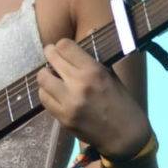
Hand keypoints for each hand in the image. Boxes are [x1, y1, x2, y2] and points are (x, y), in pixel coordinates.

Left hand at [37, 38, 151, 159]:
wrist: (125, 137)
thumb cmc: (121, 102)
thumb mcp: (112, 75)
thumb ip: (95, 56)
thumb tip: (88, 30)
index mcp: (94, 71)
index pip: (64, 46)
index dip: (62, 46)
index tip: (64, 49)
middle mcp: (79, 84)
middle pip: (51, 58)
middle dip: (50, 55)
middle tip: (52, 57)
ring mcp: (69, 103)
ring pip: (42, 79)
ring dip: (46, 75)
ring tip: (54, 77)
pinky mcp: (63, 118)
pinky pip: (44, 99)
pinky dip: (47, 93)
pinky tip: (55, 93)